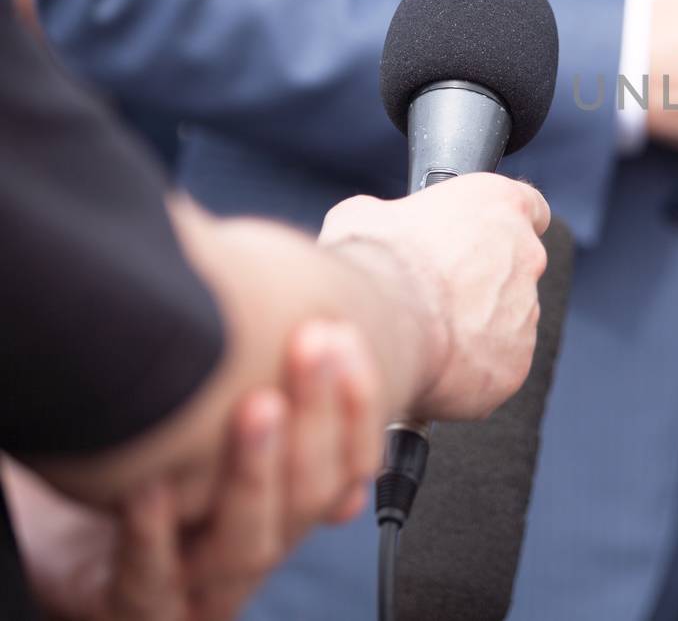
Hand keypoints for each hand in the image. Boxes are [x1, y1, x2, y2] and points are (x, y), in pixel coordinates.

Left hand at [9, 322, 381, 620]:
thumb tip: (339, 340)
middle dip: (317, 415)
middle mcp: (254, 549)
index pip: (350, 464)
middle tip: (310, 344)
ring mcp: (199, 588)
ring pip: (249, 547)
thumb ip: (276, 392)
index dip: (357, 403)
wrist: (68, 540)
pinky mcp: (135, 610)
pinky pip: (150, 583)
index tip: (342, 335)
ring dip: (256, 471)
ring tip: (257, 406)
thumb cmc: (150, 472)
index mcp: (288, 508)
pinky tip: (151, 487)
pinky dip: (152, 535)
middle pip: (310, 497)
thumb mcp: (217, 423)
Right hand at [319, 173, 548, 421]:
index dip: (504, 224)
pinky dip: (469, 369)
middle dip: (482, 282)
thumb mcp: (365, 215)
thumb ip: (388, 216)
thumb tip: (374, 226)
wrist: (380, 324)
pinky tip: (432, 365)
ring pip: (506, 322)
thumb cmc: (378, 260)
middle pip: (516, 270)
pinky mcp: (514, 365)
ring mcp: (525, 313)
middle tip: (437, 295)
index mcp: (500, 206)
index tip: (484, 237)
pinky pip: (495, 366)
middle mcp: (527, 257)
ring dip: (476, 328)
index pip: (531, 208)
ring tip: (427, 334)